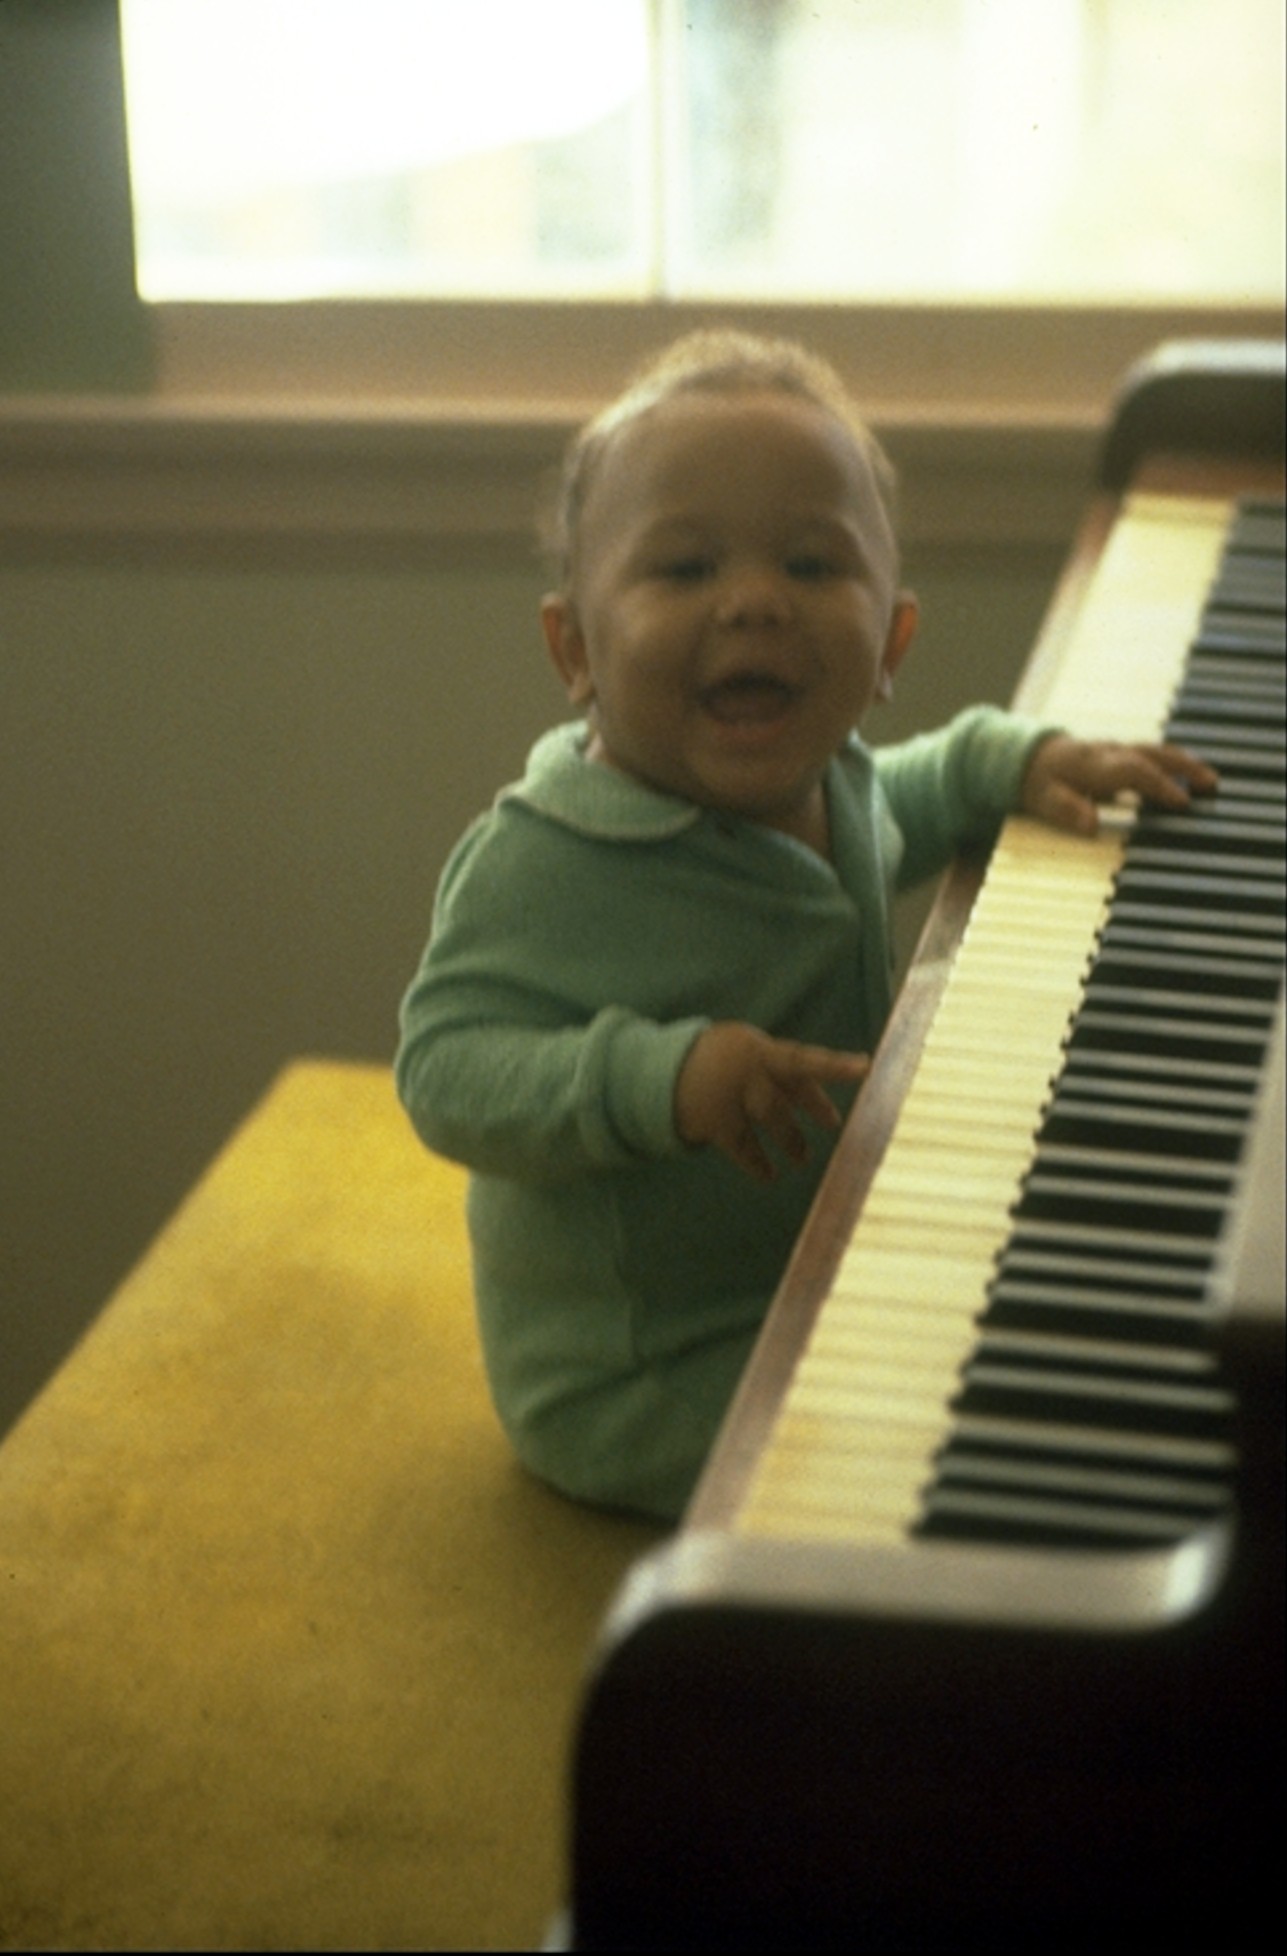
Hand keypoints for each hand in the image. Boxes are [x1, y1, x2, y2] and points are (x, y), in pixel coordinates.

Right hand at [674, 1022, 868, 1183]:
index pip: (802, 1057)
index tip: (866, 1067)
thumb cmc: (720, 1060)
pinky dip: (759, 1164)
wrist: (661, 1071)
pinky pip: (745, 1148)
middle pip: (788, 1094)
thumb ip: (780, 1070)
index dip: (836, 1064)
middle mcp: (747, 1071)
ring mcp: (729, 1096)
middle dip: (815, 1108)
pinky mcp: (714, 1123)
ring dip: (791, 1141)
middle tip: (834, 1124)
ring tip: (801, 1159)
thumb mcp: (747, 1051)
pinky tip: (769, 1176)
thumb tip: (821, 1102)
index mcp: (759, 1049)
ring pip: (772, 1121)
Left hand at [1021, 735, 1217, 836]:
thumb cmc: (1039, 783)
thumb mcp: (1043, 801)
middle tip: (1212, 784)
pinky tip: (1193, 779)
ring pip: (1157, 752)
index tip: (1182, 802)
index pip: (1134, 771)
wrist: (1029, 757)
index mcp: (1094, 765)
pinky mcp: (1123, 754)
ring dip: (1185, 764)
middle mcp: (1110, 753)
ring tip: (1212, 781)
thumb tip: (1091, 825)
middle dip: (1184, 767)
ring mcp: (1119, 750)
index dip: (1160, 785)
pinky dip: (1175, 765)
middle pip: (1153, 754)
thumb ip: (1067, 811)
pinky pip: (1153, 756)